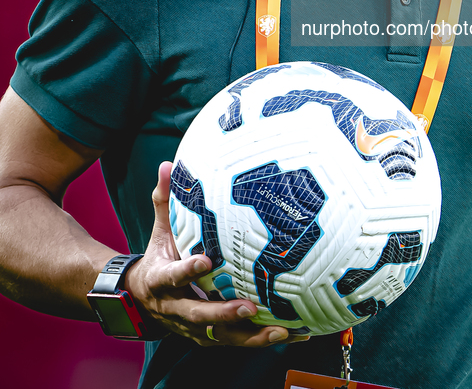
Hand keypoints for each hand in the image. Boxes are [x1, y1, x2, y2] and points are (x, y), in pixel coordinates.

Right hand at [125, 161, 309, 346]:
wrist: (144, 298)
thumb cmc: (160, 256)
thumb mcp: (160, 230)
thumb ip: (165, 200)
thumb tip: (168, 165)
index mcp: (161, 281)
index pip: (172, 277)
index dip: (188, 271)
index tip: (205, 261)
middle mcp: (176, 309)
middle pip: (200, 316)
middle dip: (225, 313)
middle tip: (250, 306)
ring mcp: (194, 327)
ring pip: (222, 336)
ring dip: (251, 336)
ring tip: (281, 330)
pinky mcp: (210, 337)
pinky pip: (237, 341)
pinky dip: (262, 340)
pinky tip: (292, 334)